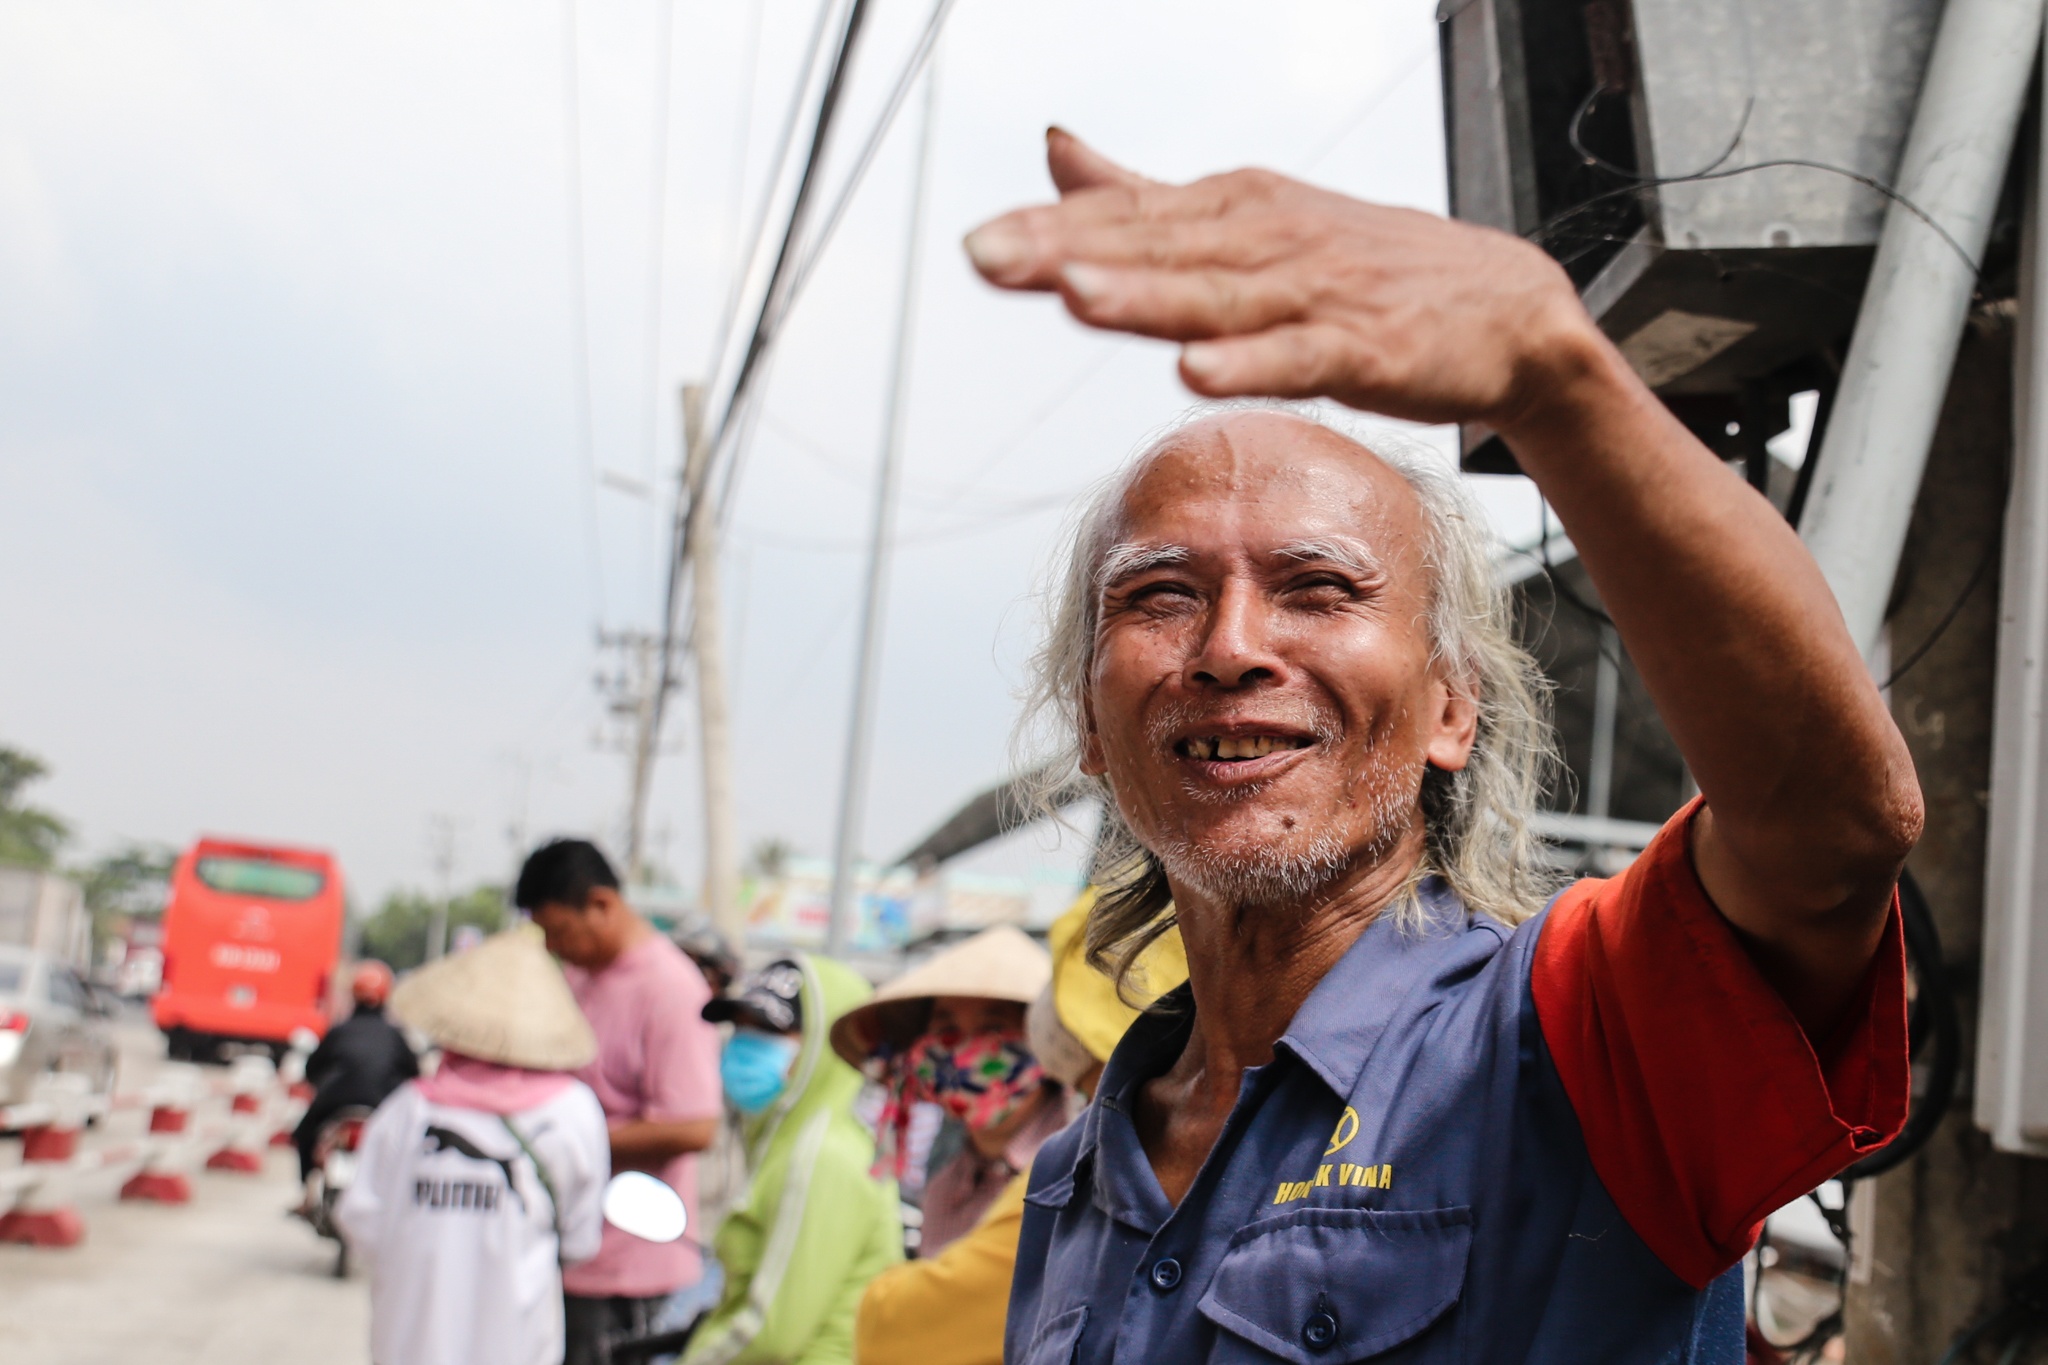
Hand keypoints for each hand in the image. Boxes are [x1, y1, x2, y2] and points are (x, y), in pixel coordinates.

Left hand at [963, 130, 1612, 433]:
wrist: (1504, 309)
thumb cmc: (1364, 267)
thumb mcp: (1247, 220)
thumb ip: (1144, 196)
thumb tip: (1057, 152)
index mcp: (1231, 210)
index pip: (1124, 219)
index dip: (1047, 233)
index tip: (976, 248)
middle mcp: (1265, 239)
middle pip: (1154, 248)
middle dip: (1067, 253)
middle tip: (988, 258)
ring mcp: (1314, 292)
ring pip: (1214, 295)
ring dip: (1143, 297)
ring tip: (1071, 298)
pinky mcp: (1362, 348)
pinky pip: (1296, 356)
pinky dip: (1247, 362)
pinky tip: (1194, 371)